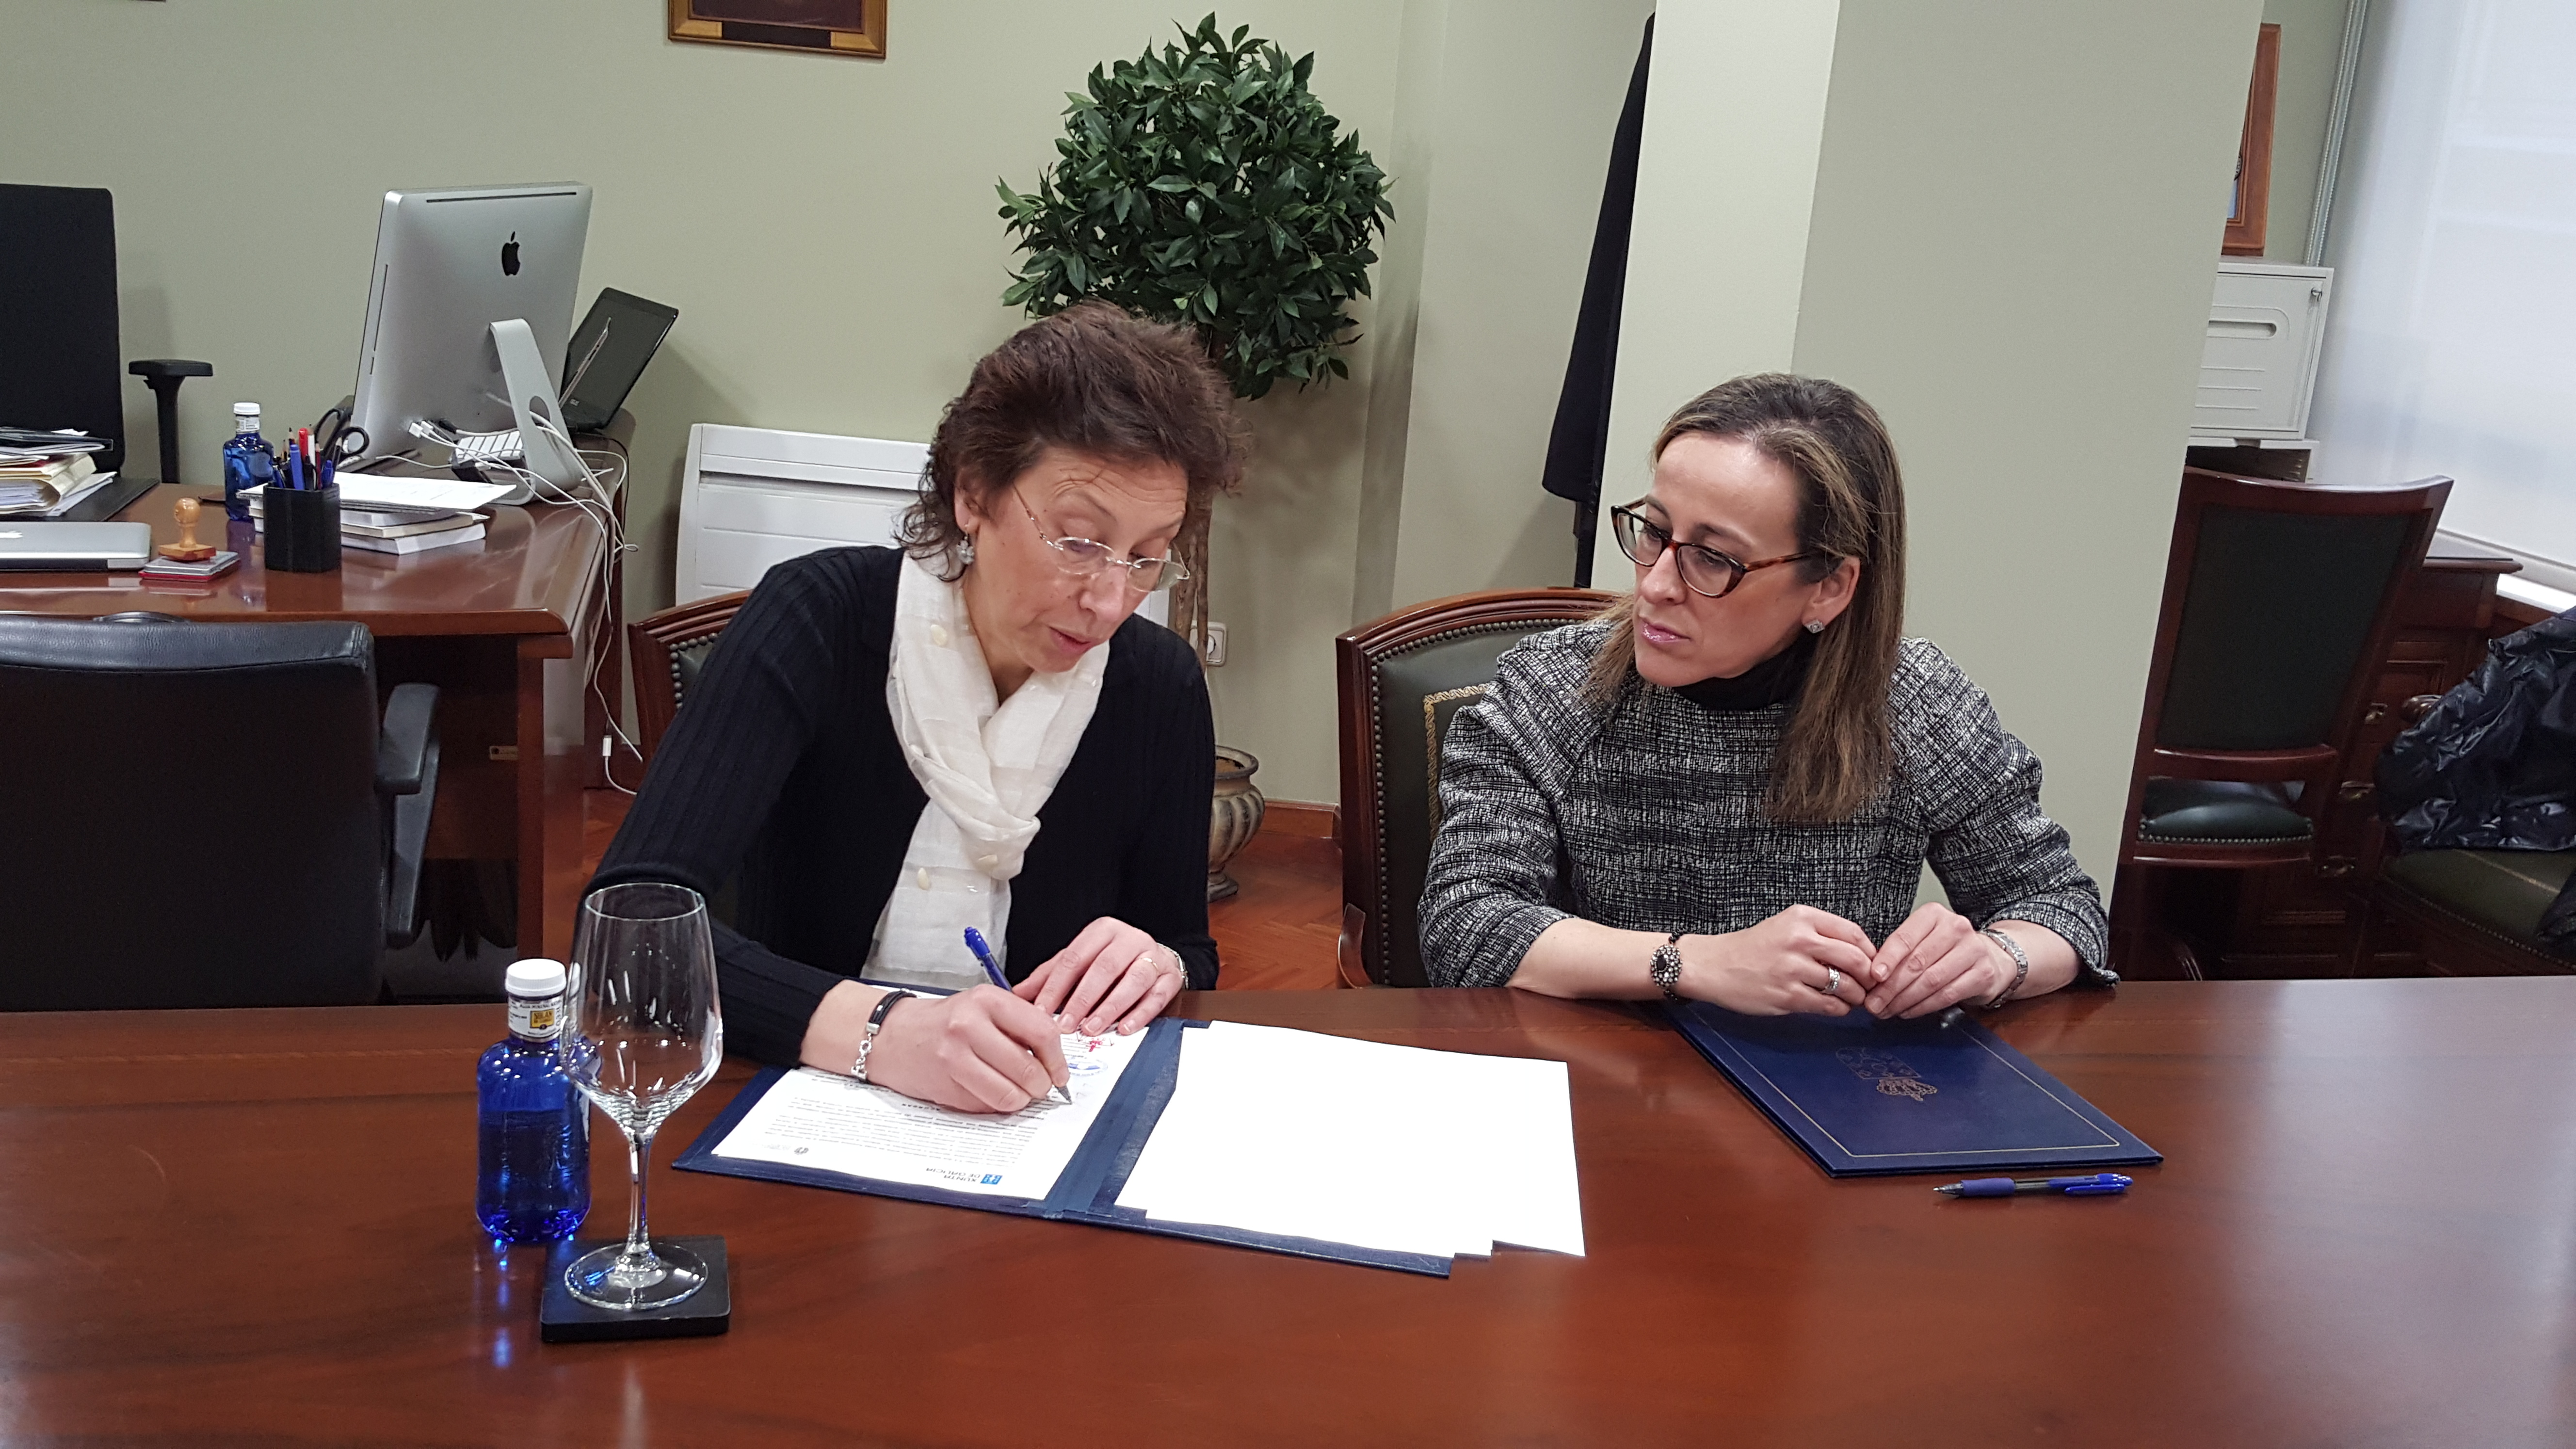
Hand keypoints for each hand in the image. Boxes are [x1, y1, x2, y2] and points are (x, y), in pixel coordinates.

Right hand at [863, 985, 1069, 1113]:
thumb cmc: (943, 1021)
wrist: (892, 1035)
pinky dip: (995, 1105)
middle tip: (1040, 1087)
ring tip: (1016, 1091)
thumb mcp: (982, 1006)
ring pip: (1010, 1095)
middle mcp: (969, 1026)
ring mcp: (954, 1059)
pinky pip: (986, 1107)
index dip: (1058, 1059)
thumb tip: (1055, 1058)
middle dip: (1042, 1086)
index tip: (1060, 1072)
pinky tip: (987, 1090)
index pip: (1042, 1032)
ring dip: (1021, 1100)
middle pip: (1029, 1070)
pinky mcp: (945, 1086)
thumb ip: (1018, 1024)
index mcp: (986, 1000)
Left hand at [1015, 916, 1186, 1035]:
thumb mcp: (1078, 962)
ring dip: (1111, 1006)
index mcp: (1102, 931)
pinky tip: (1125, 1028)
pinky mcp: (1170, 976)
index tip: (1041, 1011)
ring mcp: (1152, 956)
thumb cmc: (1111, 960)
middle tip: (1066, 1024)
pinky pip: (1157, 995)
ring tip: (1092, 1028)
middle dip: (1083, 999)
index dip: (1055, 986)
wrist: (1154, 956)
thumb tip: (1019, 993)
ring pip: (1133, 979)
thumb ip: (1050, 976)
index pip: (1074, 958)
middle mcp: (1129, 939)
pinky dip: (1140, 1014)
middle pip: (1104, 967)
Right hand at [1683, 905, 1873, 1016]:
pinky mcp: (1786, 995)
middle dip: (1869, 976)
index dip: (1870, 952)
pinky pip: (1827, 1004)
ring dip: (1856, 996)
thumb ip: (1820, 934)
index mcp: (1802, 917)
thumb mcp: (1785, 925)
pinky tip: (1835, 1007)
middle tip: (1869, 985)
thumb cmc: (1751, 947)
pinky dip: (1839, 1009)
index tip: (1872, 963)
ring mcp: (1792, 969)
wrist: (1713, 965)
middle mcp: (1799, 939)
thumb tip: (1860, 955)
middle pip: (1855, 959)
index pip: (1853, 933)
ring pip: (1844, 985)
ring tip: (1853, 998)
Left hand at [1864, 903, 2010, 1017]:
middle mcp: (1956, 928)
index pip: (1905, 938)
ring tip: (1887, 1010)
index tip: (1872, 977)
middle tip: (1873, 1004)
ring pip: (1931, 981)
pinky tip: (1907, 1011)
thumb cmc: (1945, 949)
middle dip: (1890, 987)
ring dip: (1904, 1000)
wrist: (1989, 957)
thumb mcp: (1921, 939)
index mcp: (1934, 915)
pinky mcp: (1983, 974)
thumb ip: (1900, 952)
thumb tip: (1871, 978)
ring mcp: (1973, 950)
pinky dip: (1923, 1006)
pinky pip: (1947, 995)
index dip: (1887, 959)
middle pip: (1916, 962)